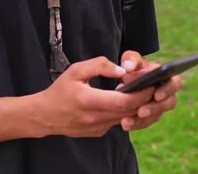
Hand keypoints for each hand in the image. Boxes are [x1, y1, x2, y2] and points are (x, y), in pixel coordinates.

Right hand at [35, 56, 154, 137]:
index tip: (150, 82)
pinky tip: (125, 100)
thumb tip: (122, 70)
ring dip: (136, 106)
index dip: (141, 93)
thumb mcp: (76, 70)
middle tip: (152, 85)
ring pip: (126, 117)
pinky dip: (124, 111)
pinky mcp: (98, 132)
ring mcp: (97, 128)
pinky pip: (117, 121)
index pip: (124, 101)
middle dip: (144, 99)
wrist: (45, 115)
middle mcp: (95, 118)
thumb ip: (100, 66)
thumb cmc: (60, 90)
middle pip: (129, 111)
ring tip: (141, 91)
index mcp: (89, 100)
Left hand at [118, 51, 182, 130]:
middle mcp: (166, 92)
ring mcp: (159, 105)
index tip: (156, 95)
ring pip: (156, 116)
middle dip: (155, 108)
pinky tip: (125, 124)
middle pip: (169, 103)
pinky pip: (146, 122)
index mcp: (167, 76)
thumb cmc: (132, 65)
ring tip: (127, 121)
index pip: (175, 83)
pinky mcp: (149, 116)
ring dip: (143, 120)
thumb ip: (130, 60)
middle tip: (141, 111)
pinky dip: (136, 124)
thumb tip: (128, 68)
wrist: (123, 77)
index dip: (168, 90)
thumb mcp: (130, 59)